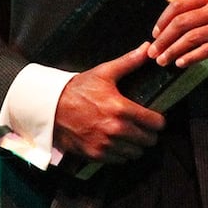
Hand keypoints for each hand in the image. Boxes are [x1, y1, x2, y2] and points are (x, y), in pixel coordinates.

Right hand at [52, 45, 165, 163]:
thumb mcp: (104, 73)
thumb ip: (130, 61)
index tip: (156, 119)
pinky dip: (121, 154)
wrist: (48, 107)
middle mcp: (115, 129)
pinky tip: (117, 143)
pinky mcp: (93, 155)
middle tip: (144, 128)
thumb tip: (148, 47)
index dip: (159, 121)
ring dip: (136, 146)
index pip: (156, 123)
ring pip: (135, 153)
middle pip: (149, 140)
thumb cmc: (77, 89)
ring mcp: (104, 144)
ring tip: (131, 137)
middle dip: (149, 134)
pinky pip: (118, 160)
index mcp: (121, 109)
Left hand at [146, 0, 207, 68]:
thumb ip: (203, 11)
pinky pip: (207, 49)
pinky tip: (182, 63)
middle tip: (153, 53)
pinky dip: (191, 57)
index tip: (155, 34)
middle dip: (163, 39)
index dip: (162, 20)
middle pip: (181, 21)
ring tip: (163, 61)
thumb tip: (174, 26)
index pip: (179, 4)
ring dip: (173, 50)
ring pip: (191, 36)